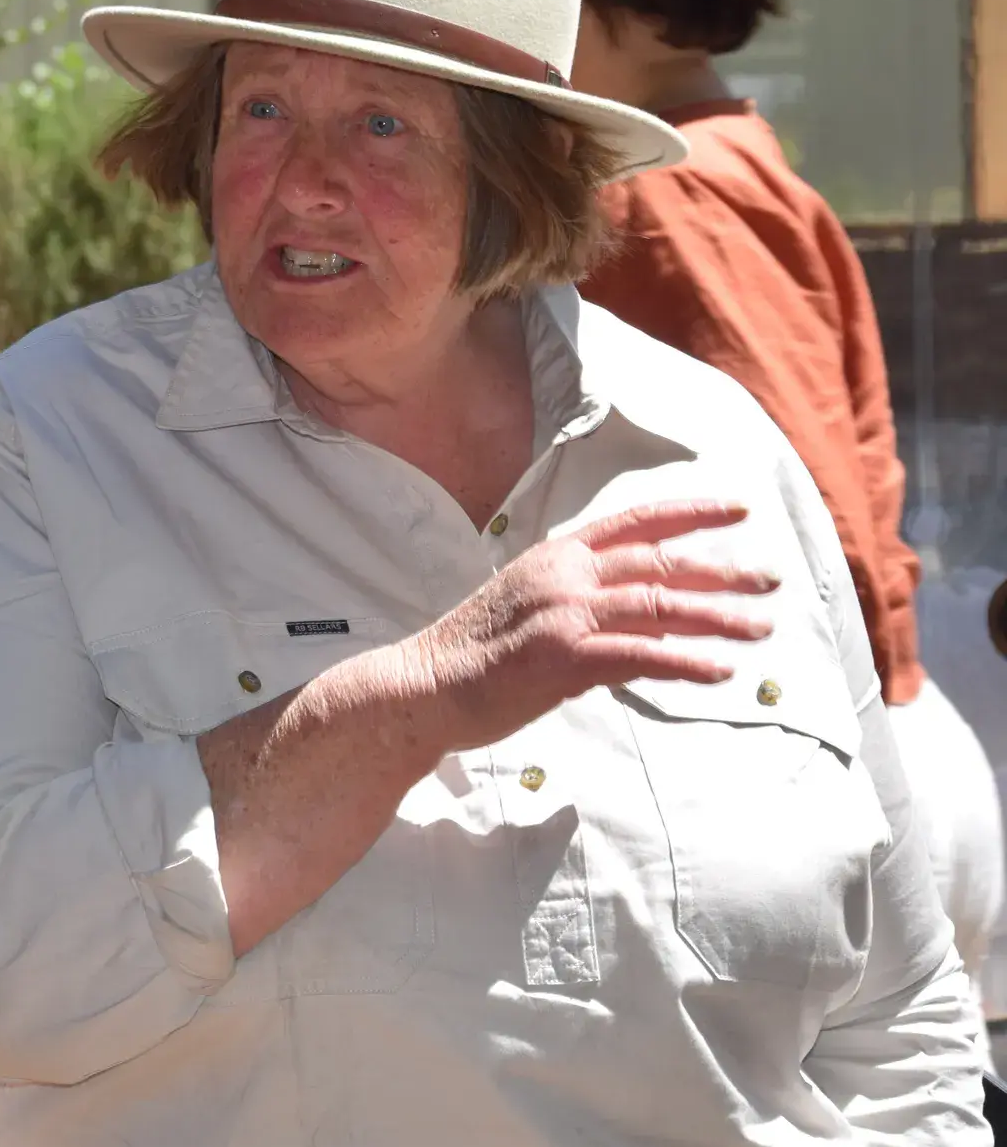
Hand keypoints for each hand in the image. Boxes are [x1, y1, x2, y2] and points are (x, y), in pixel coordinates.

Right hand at [408, 499, 777, 753]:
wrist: (426, 685)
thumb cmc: (474, 653)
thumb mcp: (529, 606)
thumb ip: (584, 604)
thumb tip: (644, 628)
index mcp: (556, 555)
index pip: (635, 522)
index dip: (691, 512)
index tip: (738, 511)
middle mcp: (564, 575)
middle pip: (660, 563)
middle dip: (723, 571)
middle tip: (770, 581)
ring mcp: (564, 614)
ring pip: (659, 606)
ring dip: (717, 618)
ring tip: (760, 629)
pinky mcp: (564, 658)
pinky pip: (641, 656)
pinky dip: (686, 663)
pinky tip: (719, 671)